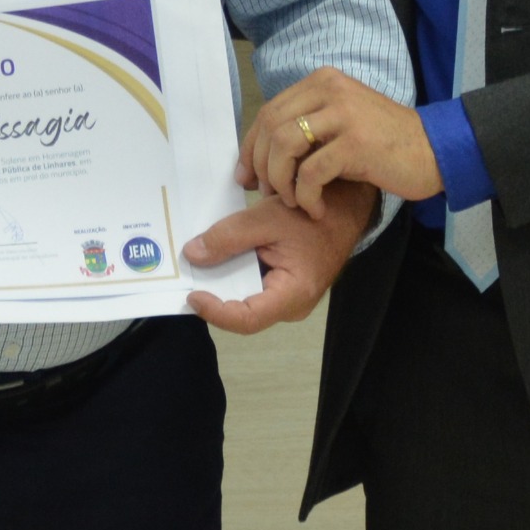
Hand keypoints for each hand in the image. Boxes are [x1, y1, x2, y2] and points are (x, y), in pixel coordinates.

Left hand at [183, 183, 376, 333]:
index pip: (247, 319)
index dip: (216, 312)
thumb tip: (193, 255)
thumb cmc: (312, 214)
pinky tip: (219, 259)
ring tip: (199, 267)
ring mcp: (287, 300)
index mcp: (293, 294)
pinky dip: (234, 275)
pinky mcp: (282, 289)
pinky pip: (253, 289)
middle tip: (188, 278)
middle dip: (214, 296)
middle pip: (243, 313)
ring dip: (222, 284)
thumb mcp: (267, 217)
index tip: (193, 295)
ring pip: (246, 301)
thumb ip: (229, 236)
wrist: (342, 210)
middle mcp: (291, 305)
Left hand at [245, 70, 439, 220]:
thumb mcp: (342, 122)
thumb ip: (307, 126)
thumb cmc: (386, 144)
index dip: (251, 147)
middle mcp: (330, 89)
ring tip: (292, 201)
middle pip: (271, 126)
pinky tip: (316, 208)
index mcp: (322, 81)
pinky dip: (306, 196)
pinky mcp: (355, 143)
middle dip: (261, 165)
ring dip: (280, 180)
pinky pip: (311, 172)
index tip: (247, 175)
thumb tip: (261, 155)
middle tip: (267, 193)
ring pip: (284, 146)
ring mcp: (343, 114)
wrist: (434, 150)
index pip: (269, 111)